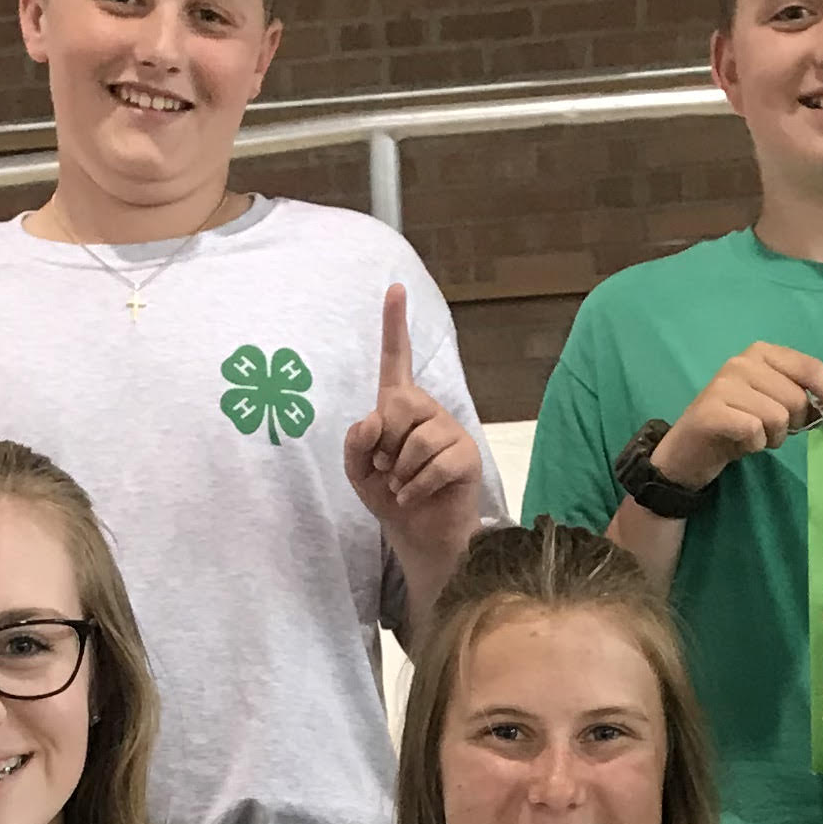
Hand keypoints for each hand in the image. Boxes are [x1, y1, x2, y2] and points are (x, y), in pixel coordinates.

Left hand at [341, 287, 486, 547]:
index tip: (394, 289)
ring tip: (401, 484)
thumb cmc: (390, 496)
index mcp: (399, 407)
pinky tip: (413, 495)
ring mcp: (450, 431)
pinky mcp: (467, 456)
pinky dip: (415, 486)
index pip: (395, 360)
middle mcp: (427, 411)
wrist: (419, 534)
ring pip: (416, 440)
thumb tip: (371, 419)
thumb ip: (355, 444)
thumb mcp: (358, 471)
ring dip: (399, 471)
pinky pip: (434, 464)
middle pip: (400, 404)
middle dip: (384, 442)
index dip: (394, 325)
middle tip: (385, 467)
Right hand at [654, 340, 822, 494]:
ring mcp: (724, 384)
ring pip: (778, 416)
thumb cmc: (738, 426)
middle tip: (772, 431)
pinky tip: (740, 443)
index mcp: (762, 354)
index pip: (810, 367)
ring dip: (772, 437)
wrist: (690, 451)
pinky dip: (754, 445)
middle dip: (793, 424)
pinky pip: (754, 431)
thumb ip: (805, 399)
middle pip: (796, 398)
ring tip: (754, 436)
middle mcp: (742, 362)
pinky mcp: (711, 411)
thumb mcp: (776, 406)